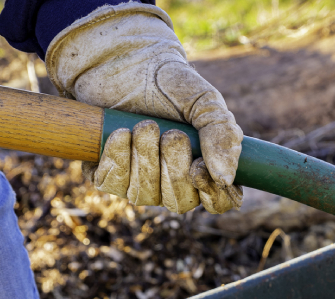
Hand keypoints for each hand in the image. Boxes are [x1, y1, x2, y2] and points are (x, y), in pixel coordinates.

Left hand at [46, 3, 242, 213]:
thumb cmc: (166, 82)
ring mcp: (139, 181)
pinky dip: (118, 157)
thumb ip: (222, 133)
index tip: (198, 169)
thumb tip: (226, 178)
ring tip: (145, 126)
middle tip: (171, 134)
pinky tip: (121, 133)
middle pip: (180, 202)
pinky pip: (112, 184)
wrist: (119, 61)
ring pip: (144, 195)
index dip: (212, 195)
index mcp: (206, 166)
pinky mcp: (107, 173)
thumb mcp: (202, 99)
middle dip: (173, 168)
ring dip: (145, 159)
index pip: (220, 202)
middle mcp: (173, 181)